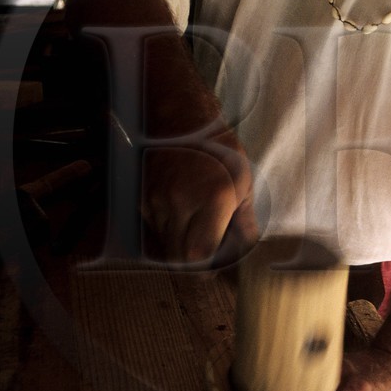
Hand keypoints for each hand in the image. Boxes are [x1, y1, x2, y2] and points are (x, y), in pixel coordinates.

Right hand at [142, 121, 257, 263]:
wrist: (181, 120)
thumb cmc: (219, 151)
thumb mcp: (243, 182)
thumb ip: (245, 221)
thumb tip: (244, 250)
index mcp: (214, 198)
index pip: (200, 254)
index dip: (205, 269)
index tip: (212, 269)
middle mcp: (182, 202)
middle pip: (179, 257)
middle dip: (192, 265)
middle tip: (204, 258)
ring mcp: (159, 201)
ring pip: (165, 246)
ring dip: (179, 247)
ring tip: (194, 231)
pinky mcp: (144, 199)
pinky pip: (154, 230)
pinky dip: (167, 232)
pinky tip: (180, 217)